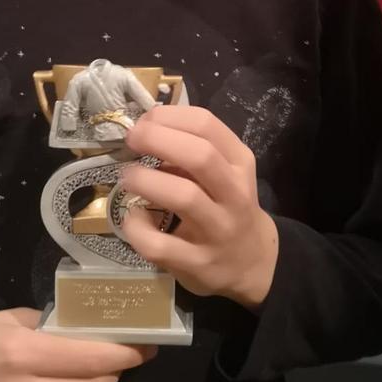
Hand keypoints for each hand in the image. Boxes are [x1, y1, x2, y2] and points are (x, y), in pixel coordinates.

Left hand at [120, 105, 278, 308]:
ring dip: (147, 181)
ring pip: (184, 197)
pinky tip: (133, 218)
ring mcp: (219, 231)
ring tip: (127, 176)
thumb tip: (145, 130)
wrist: (253, 263)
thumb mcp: (225, 172)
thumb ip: (193, 152)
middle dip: (158, 140)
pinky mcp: (198, 264)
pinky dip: (138, 227)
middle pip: (200, 157)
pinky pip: (160, 245)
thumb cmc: (228, 206)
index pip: (207, 125)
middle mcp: (235, 194)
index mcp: (239, 164)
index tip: (144, 120)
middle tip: (132, 140)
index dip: (168, 117)